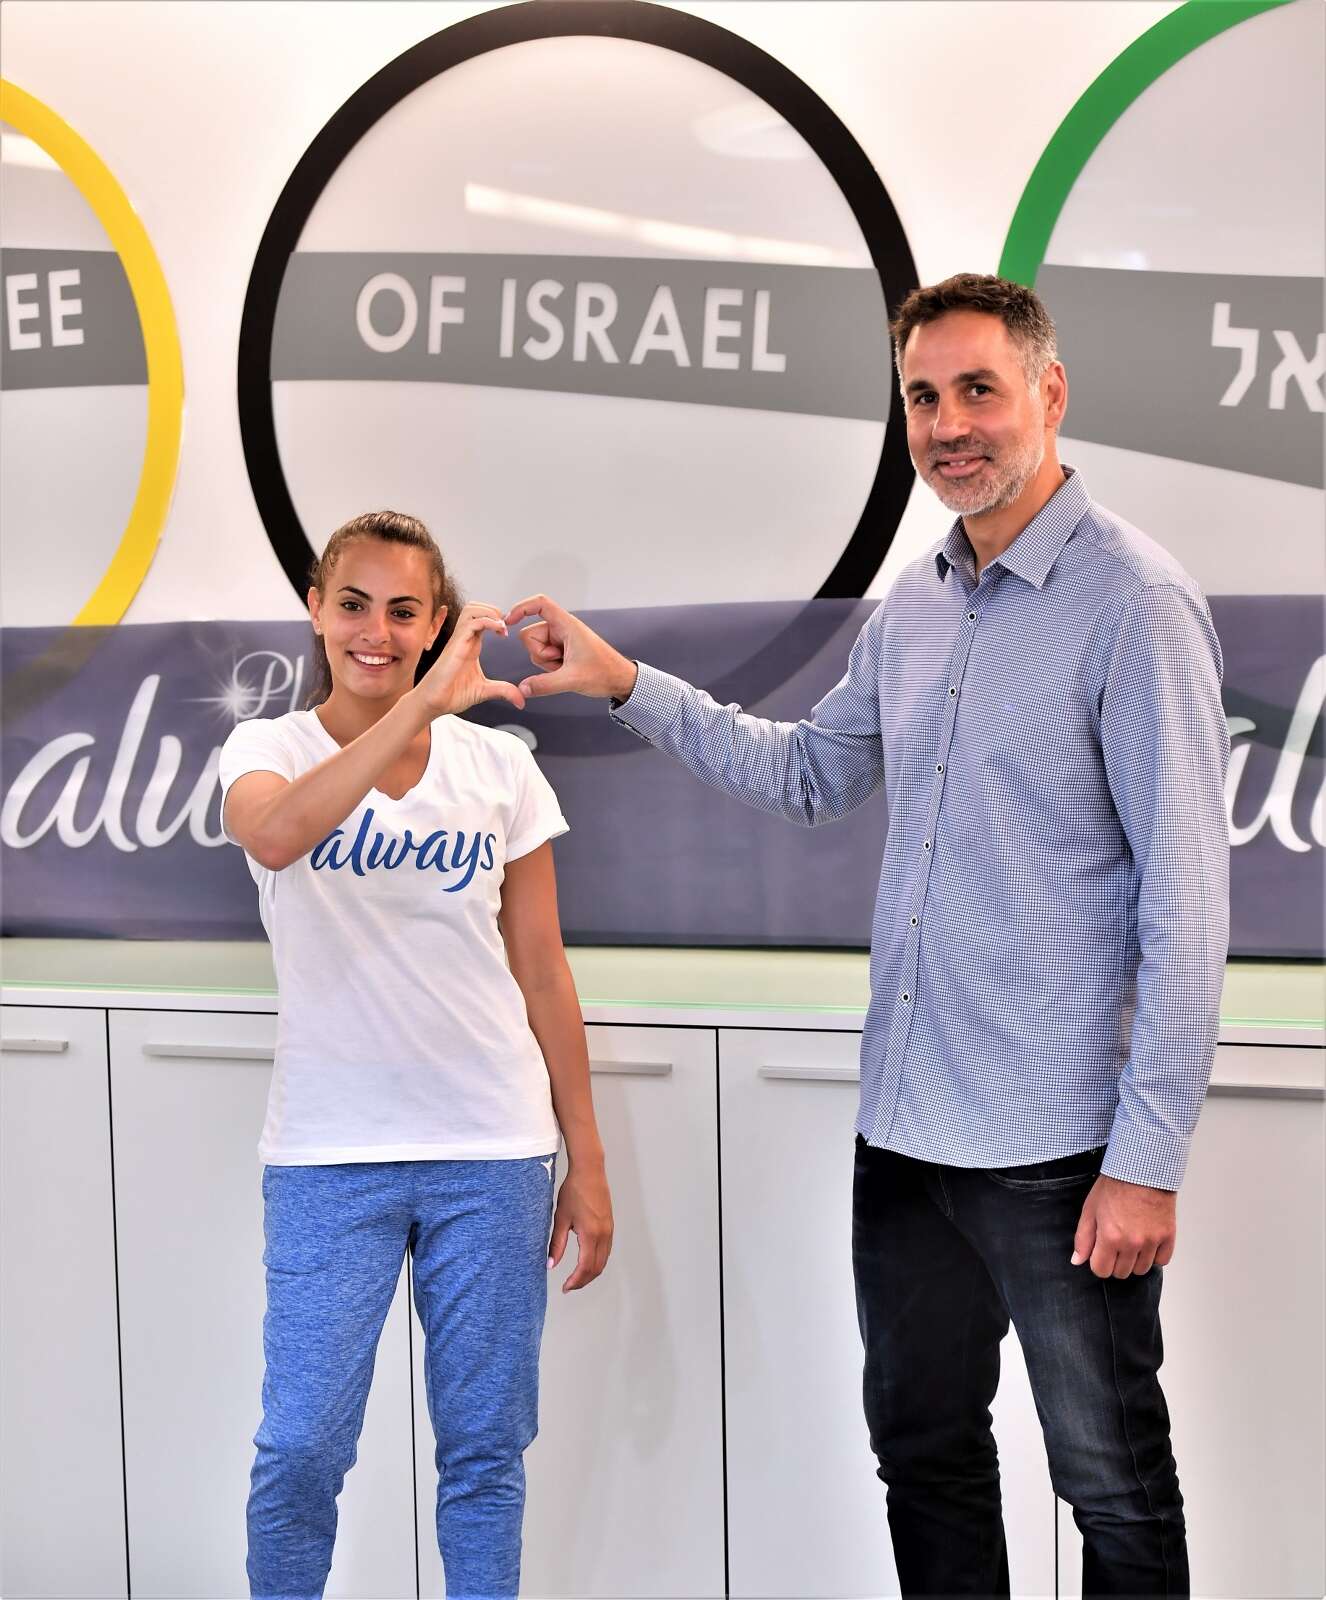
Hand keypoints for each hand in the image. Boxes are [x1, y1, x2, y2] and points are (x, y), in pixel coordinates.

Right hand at [415, 603, 524, 716]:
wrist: (433, 703)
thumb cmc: (451, 694)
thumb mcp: (484, 691)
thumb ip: (503, 691)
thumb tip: (520, 700)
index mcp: (471, 644)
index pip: (482, 618)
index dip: (497, 619)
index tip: (507, 633)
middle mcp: (464, 638)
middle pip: (475, 607)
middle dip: (493, 609)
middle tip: (505, 626)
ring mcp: (459, 640)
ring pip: (471, 609)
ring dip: (489, 612)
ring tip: (501, 626)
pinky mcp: (455, 646)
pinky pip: (471, 623)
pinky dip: (488, 621)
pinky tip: (499, 632)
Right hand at [504, 593, 637, 700]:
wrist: (620, 680)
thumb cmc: (604, 673)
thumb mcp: (572, 680)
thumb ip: (545, 685)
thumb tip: (522, 688)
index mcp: (567, 625)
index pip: (540, 604)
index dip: (521, 608)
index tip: (508, 621)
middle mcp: (562, 629)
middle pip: (530, 635)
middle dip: (539, 654)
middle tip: (560, 662)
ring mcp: (561, 640)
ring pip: (535, 649)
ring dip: (545, 662)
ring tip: (566, 668)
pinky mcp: (562, 650)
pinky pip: (543, 657)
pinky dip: (550, 667)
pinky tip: (566, 671)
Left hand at [548, 1160, 613, 1291]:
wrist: (589, 1171)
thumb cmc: (574, 1191)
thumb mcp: (560, 1218)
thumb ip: (557, 1243)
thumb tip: (551, 1264)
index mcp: (590, 1234)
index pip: (585, 1267)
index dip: (575, 1281)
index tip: (565, 1288)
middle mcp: (603, 1235)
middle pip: (597, 1268)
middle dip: (583, 1281)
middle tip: (569, 1286)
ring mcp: (609, 1230)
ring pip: (603, 1261)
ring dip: (591, 1273)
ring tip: (576, 1278)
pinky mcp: (610, 1225)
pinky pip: (606, 1251)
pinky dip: (597, 1261)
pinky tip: (587, 1262)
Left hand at [1072, 1174, 1176, 1277]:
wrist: (1142, 1170)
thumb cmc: (1115, 1185)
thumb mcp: (1090, 1209)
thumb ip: (1083, 1238)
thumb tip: (1077, 1260)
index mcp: (1110, 1237)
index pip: (1102, 1271)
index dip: (1098, 1262)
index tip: (1100, 1252)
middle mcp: (1132, 1243)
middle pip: (1122, 1273)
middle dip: (1115, 1262)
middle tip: (1115, 1244)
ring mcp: (1152, 1241)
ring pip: (1142, 1269)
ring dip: (1134, 1260)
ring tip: (1131, 1241)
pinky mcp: (1168, 1236)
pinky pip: (1162, 1260)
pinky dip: (1154, 1255)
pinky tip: (1147, 1241)